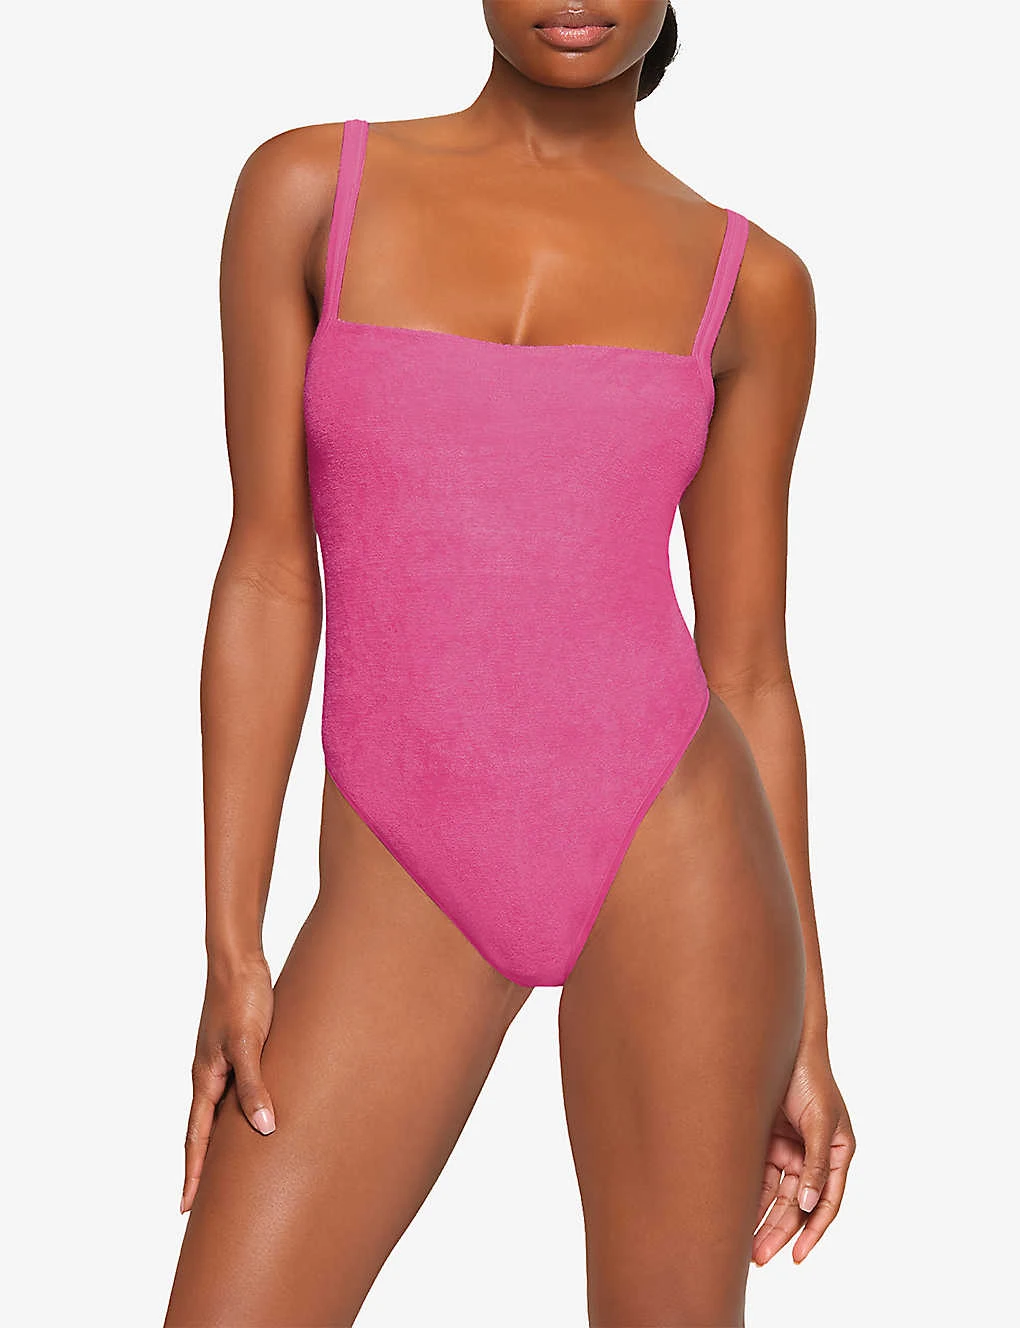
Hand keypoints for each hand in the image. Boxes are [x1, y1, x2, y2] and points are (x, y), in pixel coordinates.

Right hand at [181, 953, 275, 1213]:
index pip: (197, 1138)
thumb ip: (254, 1085)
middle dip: (202, 1167)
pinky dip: (238, 1113)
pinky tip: (254, 1117)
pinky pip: (234, 1091)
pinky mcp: (238, 1049)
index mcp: (205, 1079)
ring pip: (219, 1112)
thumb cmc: (242, 997)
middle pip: (203, 1131)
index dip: (194, 1173)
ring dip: (220, 1142)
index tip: (186, 1208)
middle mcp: (209, 1075)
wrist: (240, 959)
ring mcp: (222, 1062)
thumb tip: (264, 1129)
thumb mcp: (249, 1043)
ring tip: (228, 1172)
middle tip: (204, 1204)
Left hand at [751, 1037, 854, 1264]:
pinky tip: (735, 1213)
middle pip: (796, 1203)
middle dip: (779, 1231)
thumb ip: (816, 1163)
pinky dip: (748, 1194)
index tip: (795, 1256)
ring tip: (744, 1246)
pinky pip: (757, 1174)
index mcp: (835, 1151)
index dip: (813, 1232)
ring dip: (761, 1218)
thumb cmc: (808, 1074)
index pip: (826, 1202)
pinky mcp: (764, 1138)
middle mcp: (812, 1153)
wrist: (780, 1040)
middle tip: (760, 1257)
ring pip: (774, 1194)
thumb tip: (807, 1206)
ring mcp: (788, 1146)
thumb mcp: (819, 1120)